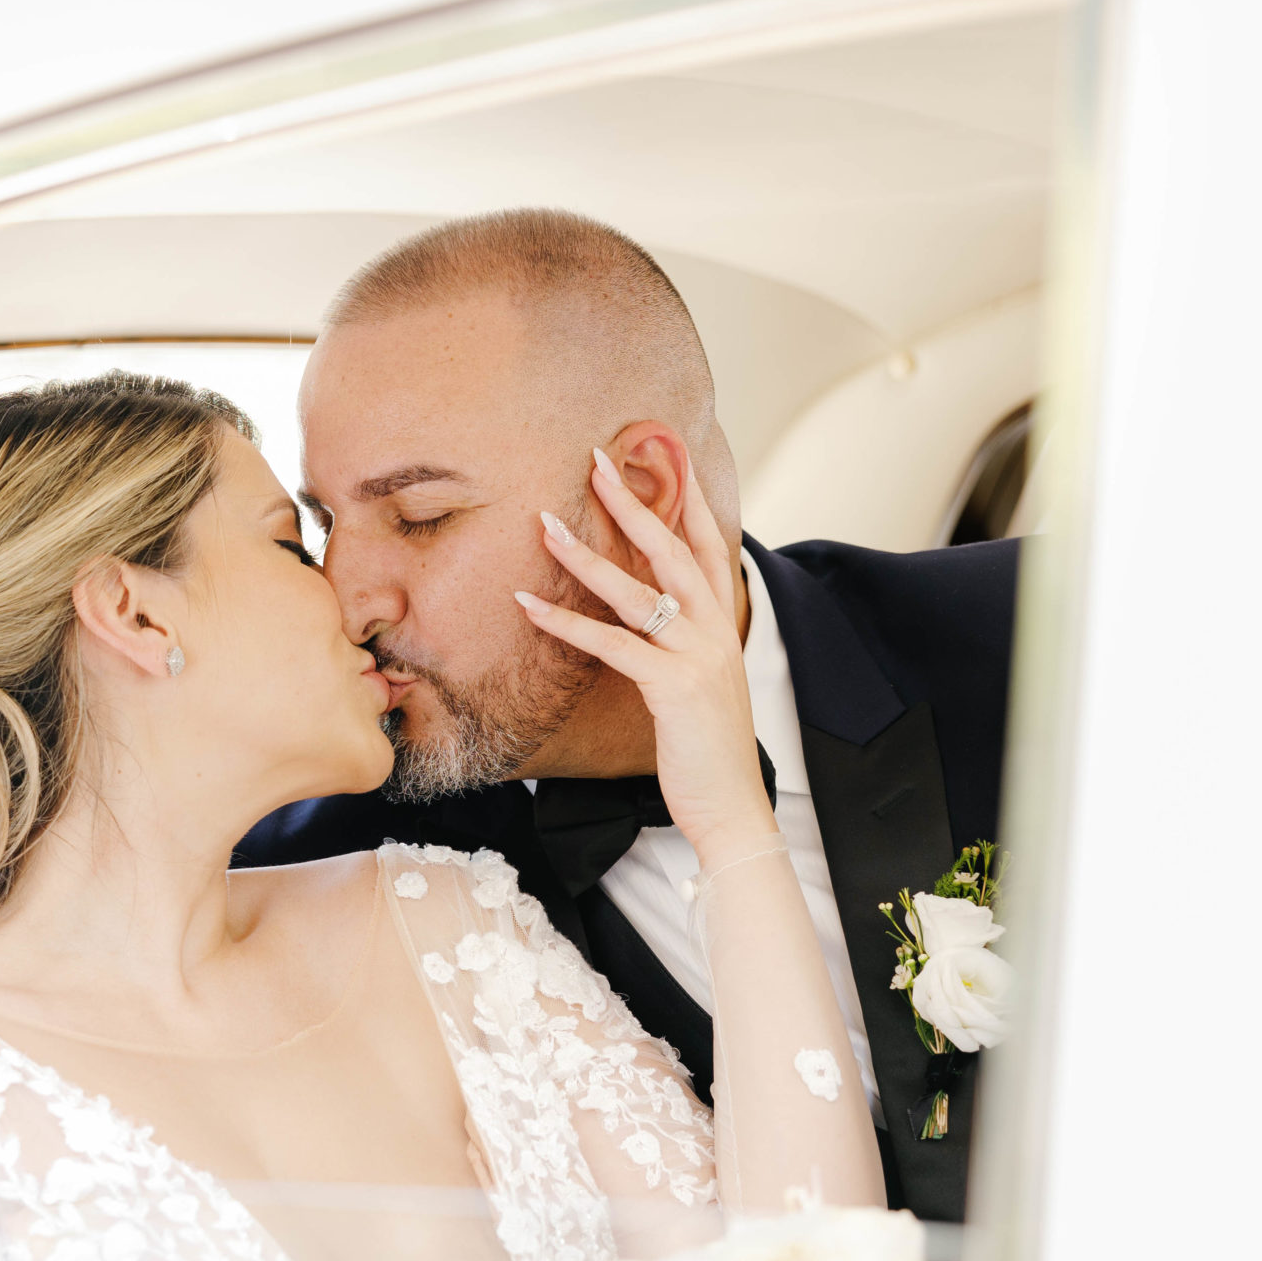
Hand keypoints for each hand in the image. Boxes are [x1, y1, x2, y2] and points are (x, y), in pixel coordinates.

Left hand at [516, 449, 775, 863]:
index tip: (669, 454)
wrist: (732, 806)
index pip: (711, 546)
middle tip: (597, 461)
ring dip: (586, 553)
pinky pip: (612, 643)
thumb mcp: (701, 685)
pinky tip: (529, 603)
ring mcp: (697, 655)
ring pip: (637, 589)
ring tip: (546, 523)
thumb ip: (681, 646)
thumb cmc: (706, 749)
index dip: (690, 499)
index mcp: (724, 625)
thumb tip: (651, 623)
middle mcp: (716, 630)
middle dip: (634, 502)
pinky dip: (566, 621)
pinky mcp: (672, 686)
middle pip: (673, 550)